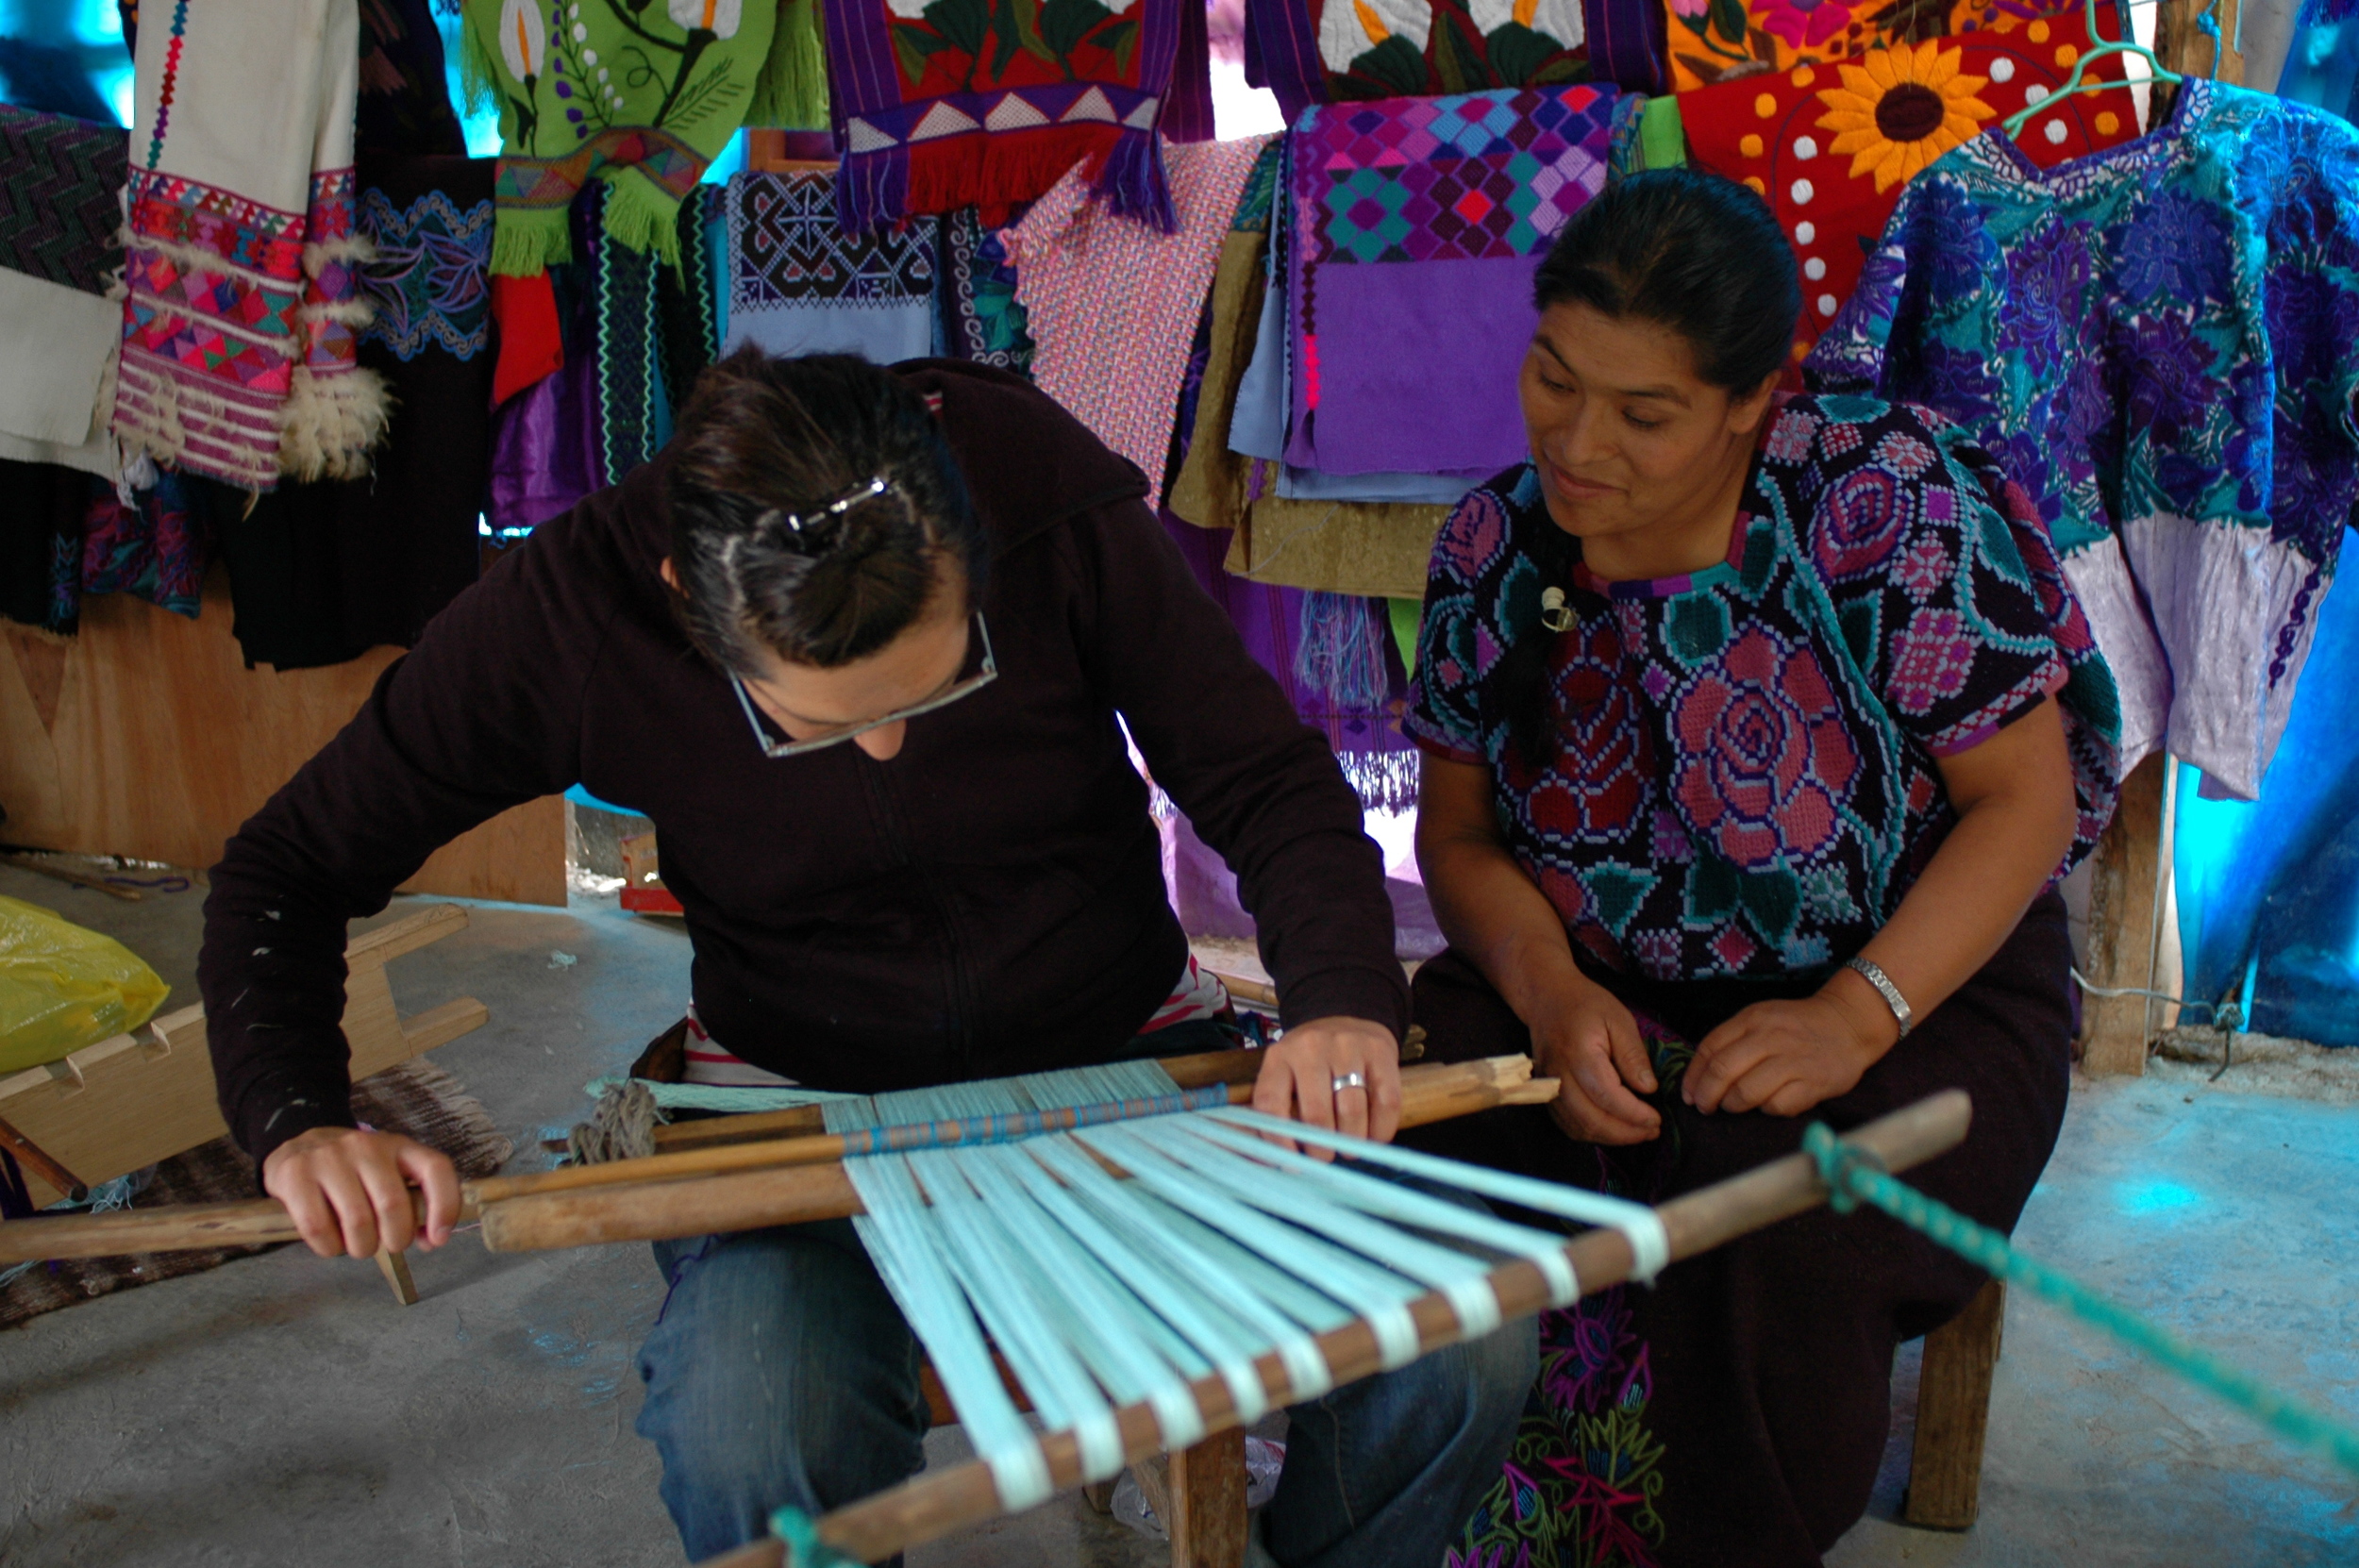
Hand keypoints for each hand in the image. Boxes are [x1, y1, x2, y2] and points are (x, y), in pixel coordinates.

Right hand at [261, 1126, 460, 1257]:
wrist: (297, 1146)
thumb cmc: (351, 1171)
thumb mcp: (387, 1175)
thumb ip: (412, 1204)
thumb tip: (432, 1240)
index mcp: (399, 1146)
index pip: (436, 1168)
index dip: (444, 1206)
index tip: (438, 1239)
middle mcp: (366, 1147)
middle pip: (393, 1204)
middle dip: (395, 1239)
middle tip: (387, 1245)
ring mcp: (329, 1157)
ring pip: (357, 1220)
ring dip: (362, 1247)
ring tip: (358, 1246)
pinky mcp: (295, 1174)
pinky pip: (318, 1226)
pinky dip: (329, 1248)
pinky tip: (331, 1244)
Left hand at [1251, 1015, 1402, 1159]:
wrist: (1347, 1016)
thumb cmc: (1311, 1059)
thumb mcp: (1284, 1071)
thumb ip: (1277, 1108)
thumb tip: (1271, 1160)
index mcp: (1280, 1057)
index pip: (1271, 1104)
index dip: (1279, 1142)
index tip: (1290, 1165)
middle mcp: (1312, 1048)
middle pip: (1316, 1113)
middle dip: (1321, 1148)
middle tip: (1325, 1159)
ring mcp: (1349, 1048)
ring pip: (1352, 1110)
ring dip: (1352, 1142)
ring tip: (1349, 1151)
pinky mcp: (1381, 1053)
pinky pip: (1386, 1102)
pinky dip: (1381, 1130)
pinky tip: (1374, 1138)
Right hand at [1528, 976, 1661, 1145]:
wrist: (1545, 998)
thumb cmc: (1585, 1004)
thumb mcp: (1619, 1020)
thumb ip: (1633, 1056)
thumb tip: (1649, 1089)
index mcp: (1579, 1054)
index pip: (1607, 1096)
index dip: (1634, 1114)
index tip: (1657, 1119)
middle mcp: (1558, 1075)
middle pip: (1591, 1119)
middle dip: (1625, 1133)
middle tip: (1652, 1131)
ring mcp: (1548, 1086)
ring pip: (1578, 1127)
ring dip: (1610, 1138)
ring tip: (1637, 1133)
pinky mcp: (1545, 1093)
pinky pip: (1566, 1124)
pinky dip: (1591, 1133)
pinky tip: (1612, 1129)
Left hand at [1683, 982, 1895, 1116]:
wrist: (1847, 1025)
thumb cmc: (1796, 1026)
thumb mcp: (1761, 1019)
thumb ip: (1731, 1040)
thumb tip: (1699, 1078)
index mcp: (1752, 1019)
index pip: (1710, 1048)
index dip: (1693, 1076)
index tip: (1689, 1094)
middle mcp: (1770, 1037)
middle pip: (1722, 1071)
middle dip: (1707, 1095)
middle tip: (1705, 1107)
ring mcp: (1793, 1060)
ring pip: (1746, 1092)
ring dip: (1733, 1105)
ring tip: (1734, 1106)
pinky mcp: (1814, 1083)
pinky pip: (1777, 1106)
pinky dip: (1766, 1110)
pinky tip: (1767, 1105)